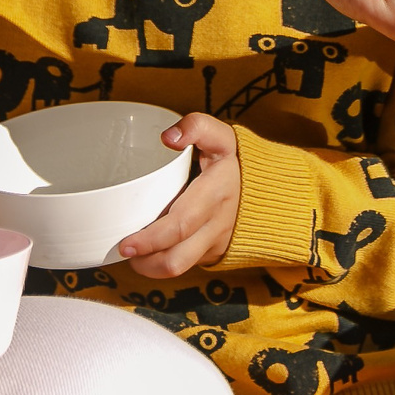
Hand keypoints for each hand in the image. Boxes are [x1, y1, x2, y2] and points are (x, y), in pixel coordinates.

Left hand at [115, 115, 232, 275]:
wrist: (272, 190)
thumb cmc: (238, 161)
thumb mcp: (222, 136)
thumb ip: (197, 127)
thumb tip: (168, 138)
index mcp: (215, 195)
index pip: (180, 225)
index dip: (150, 240)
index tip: (126, 243)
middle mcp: (216, 225)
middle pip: (176, 258)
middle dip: (143, 261)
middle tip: (122, 249)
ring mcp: (215, 243)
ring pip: (179, 268)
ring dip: (150, 266)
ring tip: (133, 253)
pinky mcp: (213, 253)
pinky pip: (186, 264)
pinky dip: (163, 261)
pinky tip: (150, 249)